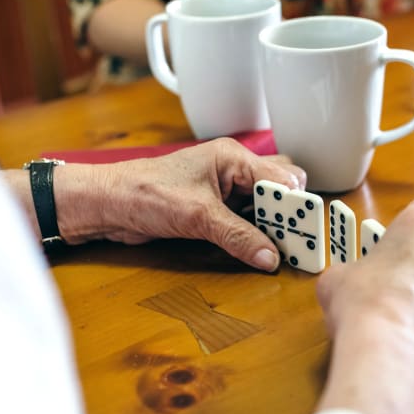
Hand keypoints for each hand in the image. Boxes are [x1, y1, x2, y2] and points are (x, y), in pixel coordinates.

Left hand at [54, 138, 305, 270]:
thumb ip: (238, 236)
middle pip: (279, 189)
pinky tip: (263, 249)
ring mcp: (224, 190)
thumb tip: (271, 257)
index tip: (307, 231)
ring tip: (287, 249)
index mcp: (232, 157)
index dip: (295, 206)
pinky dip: (257, 234)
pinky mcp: (214, 209)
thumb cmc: (144, 193)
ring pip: (264, 206)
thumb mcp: (197, 216)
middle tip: (300, 242)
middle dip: (291, 215)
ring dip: (274, 226)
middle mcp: (232, 170)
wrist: (106, 204)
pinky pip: (246, 220)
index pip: (281, 180)